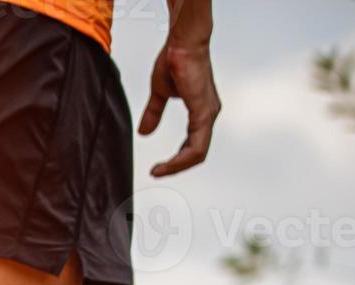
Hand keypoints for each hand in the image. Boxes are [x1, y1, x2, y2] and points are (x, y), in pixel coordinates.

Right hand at [138, 40, 220, 177]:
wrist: (182, 43)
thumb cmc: (175, 60)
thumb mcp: (160, 93)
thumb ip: (154, 113)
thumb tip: (144, 132)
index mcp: (201, 111)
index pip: (193, 144)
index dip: (176, 158)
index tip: (157, 167)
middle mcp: (209, 114)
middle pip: (197, 153)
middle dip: (176, 166)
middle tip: (157, 172)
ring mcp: (208, 114)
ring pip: (198, 153)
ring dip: (177, 166)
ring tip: (159, 170)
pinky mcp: (203, 113)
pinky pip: (196, 146)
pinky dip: (180, 159)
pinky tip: (166, 163)